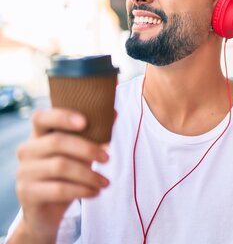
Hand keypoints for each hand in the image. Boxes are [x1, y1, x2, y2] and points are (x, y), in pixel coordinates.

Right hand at [10, 108, 109, 243]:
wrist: (47, 212)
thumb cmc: (66, 176)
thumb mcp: (80, 155)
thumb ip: (92, 136)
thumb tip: (115, 114)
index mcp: (38, 136)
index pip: (41, 118)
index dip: (62, 117)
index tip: (85, 122)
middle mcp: (27, 151)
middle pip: (56, 142)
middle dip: (87, 149)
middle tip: (107, 158)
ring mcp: (24, 172)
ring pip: (60, 166)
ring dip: (89, 174)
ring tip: (105, 182)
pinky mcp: (27, 193)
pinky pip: (59, 189)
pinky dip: (82, 190)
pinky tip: (95, 192)